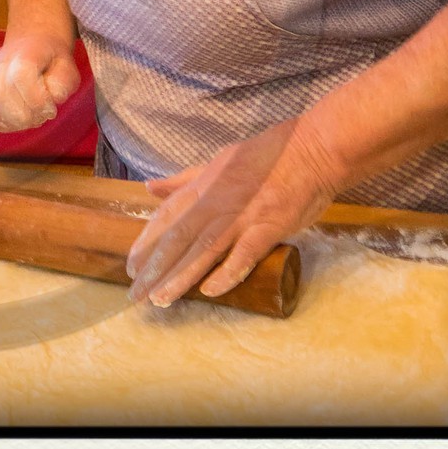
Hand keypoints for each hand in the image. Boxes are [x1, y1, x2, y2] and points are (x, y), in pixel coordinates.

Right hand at [0, 35, 80, 132]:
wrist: (31, 48)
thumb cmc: (50, 62)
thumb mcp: (67, 66)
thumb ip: (64, 81)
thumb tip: (54, 96)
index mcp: (22, 52)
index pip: (20, 75)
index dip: (37, 99)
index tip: (51, 108)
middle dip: (25, 115)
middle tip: (42, 115)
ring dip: (15, 122)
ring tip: (32, 116)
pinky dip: (4, 125)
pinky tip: (19, 119)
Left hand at [125, 117, 339, 305]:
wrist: (316, 149)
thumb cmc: (269, 155)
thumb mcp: (220, 160)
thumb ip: (185, 179)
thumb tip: (150, 187)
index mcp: (205, 184)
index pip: (167, 217)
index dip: (147, 243)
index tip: (131, 266)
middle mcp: (217, 200)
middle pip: (178, 238)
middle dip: (155, 268)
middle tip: (138, 294)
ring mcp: (243, 214)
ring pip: (203, 249)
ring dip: (180, 276)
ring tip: (162, 299)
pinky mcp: (270, 226)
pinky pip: (244, 254)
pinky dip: (227, 273)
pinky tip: (210, 291)